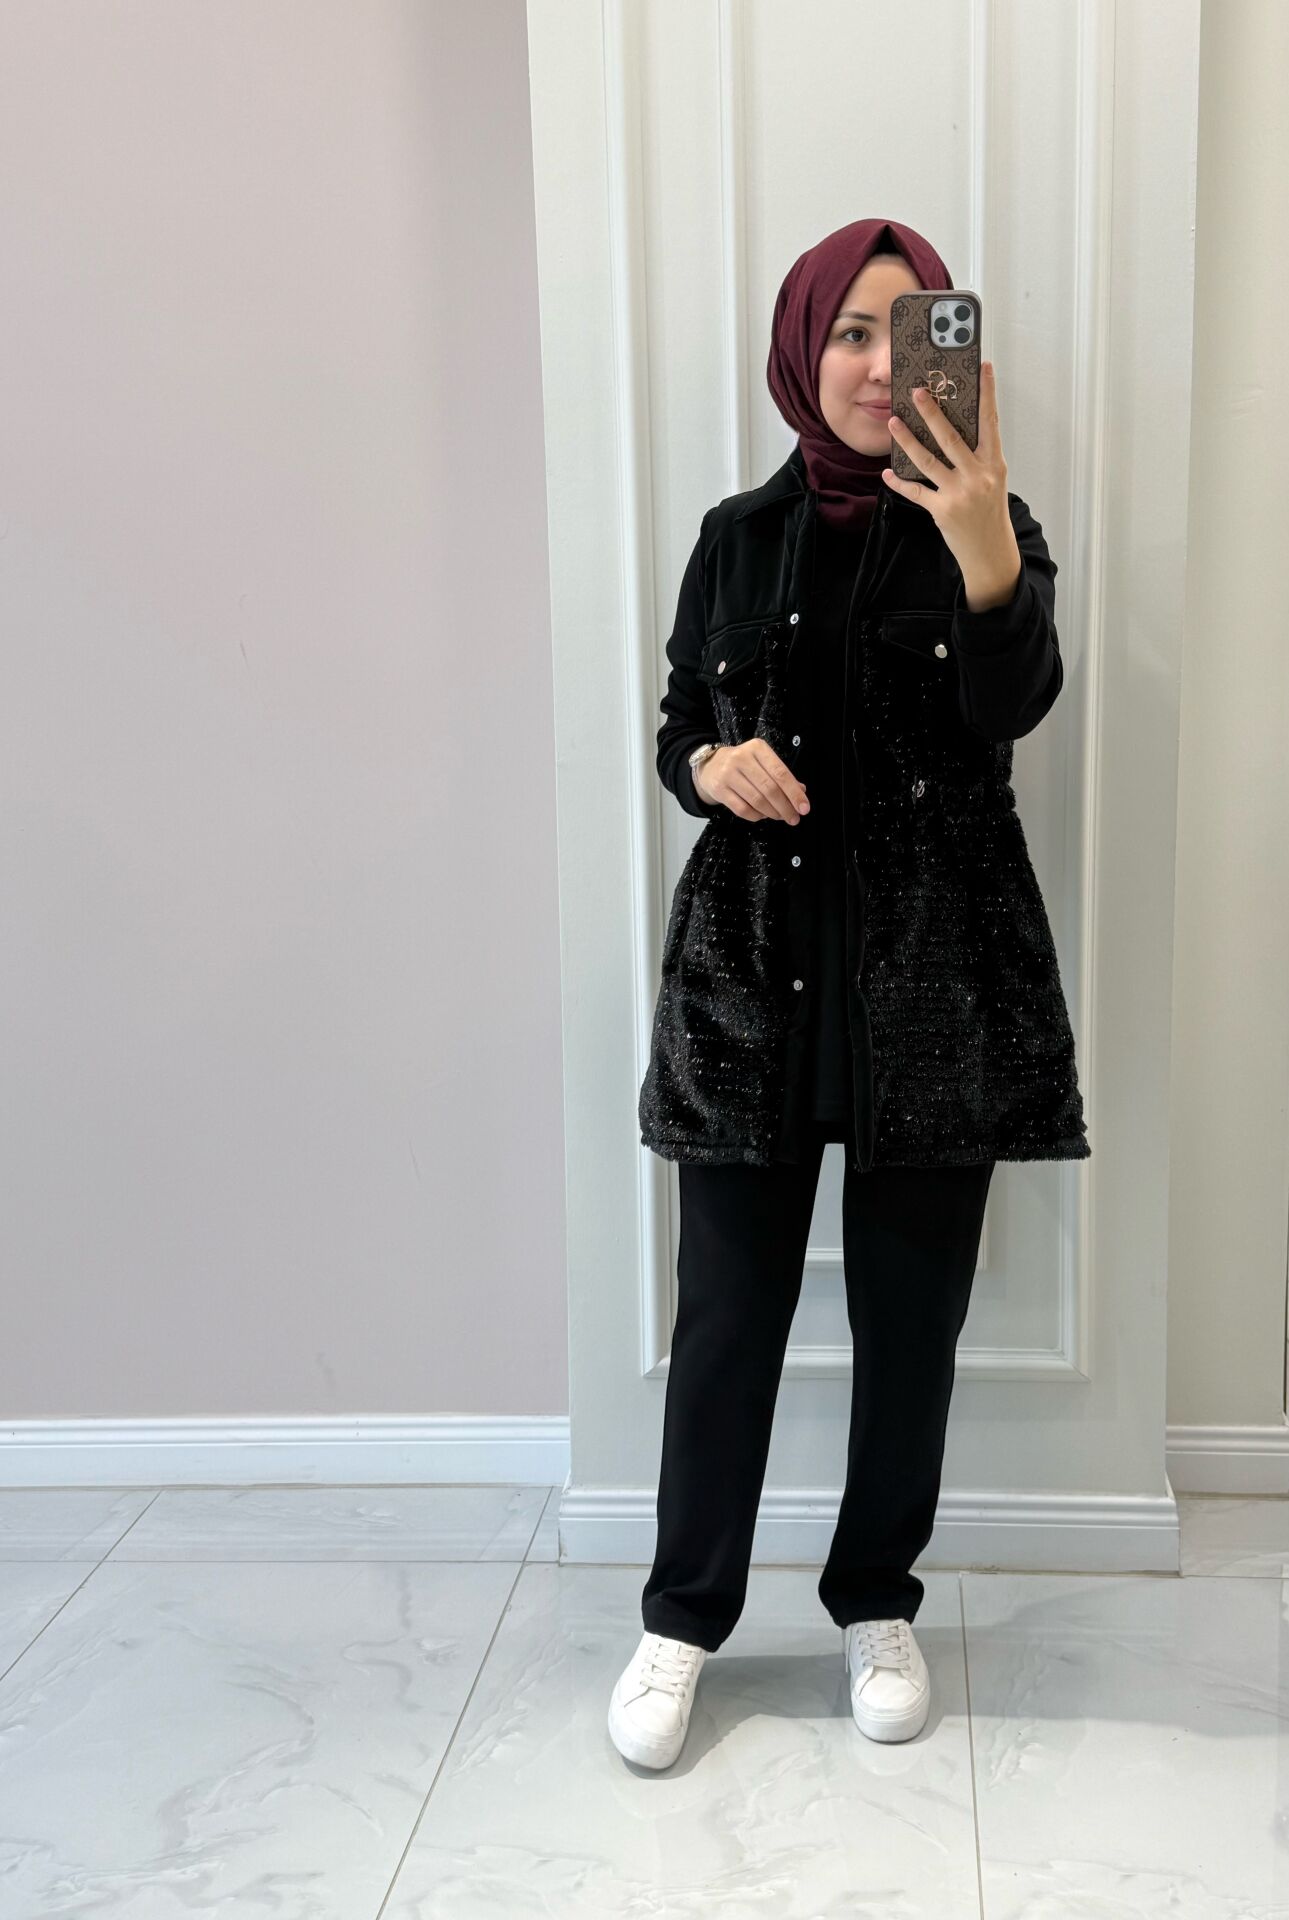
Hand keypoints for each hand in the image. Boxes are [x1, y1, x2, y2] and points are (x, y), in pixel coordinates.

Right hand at [695, 741, 809, 822]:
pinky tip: (763, 815)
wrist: (710, 765)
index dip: (794, 793)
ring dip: (773, 813)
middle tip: (794, 818)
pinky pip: (743, 809)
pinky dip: (757, 816)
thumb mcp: (762, 762)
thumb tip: (801, 791)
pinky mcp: (719, 790)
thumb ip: (781, 775)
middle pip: (769, 788)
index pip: (780, 773)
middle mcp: (741, 758)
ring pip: (757, 801)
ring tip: (780, 817)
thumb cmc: (743, 764)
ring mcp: (728, 774)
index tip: (804, 808)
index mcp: (757, 748)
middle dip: (785, 807)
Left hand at [881, 361, 1022, 610]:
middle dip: (932, 413)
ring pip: (928, 460)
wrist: (990, 552)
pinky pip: (915, 491)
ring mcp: (959, 494)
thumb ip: (977, 456)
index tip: (983, 368)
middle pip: (951, 437)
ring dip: (907, 441)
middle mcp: (977, 476)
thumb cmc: (990, 512)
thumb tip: (952, 429)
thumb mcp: (992, 480)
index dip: (987, 394)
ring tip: (893, 423)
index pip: (991, 422)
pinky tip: (887, 473)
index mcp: (994, 464)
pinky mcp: (942, 511)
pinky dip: (899, 482)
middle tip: (917, 392)